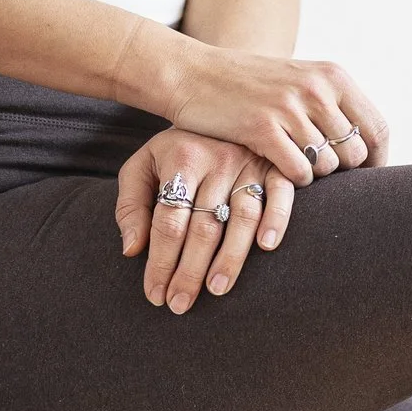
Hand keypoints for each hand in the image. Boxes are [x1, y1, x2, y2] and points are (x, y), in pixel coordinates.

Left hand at [115, 130, 296, 311]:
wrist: (213, 106)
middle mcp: (217, 159)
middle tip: (180, 304)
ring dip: (230, 258)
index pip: (169, 220)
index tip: (155, 294)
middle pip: (203, 226)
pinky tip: (266, 247)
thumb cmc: (174, 149)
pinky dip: (277, 219)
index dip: (160, 261)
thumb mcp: (142, 166)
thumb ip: (131, 206)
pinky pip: (280, 194)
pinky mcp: (275, 165)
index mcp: (181, 158)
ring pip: (241, 217)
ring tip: (216, 290)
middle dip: (189, 271)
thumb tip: (131, 251)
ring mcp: (249, 162)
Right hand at [153, 47, 388, 186]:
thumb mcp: (298, 82)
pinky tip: (277, 169)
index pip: (377, 129)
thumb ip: (331, 105)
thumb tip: (365, 148)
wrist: (193, 74)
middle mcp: (317, 89)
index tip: (366, 179)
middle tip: (319, 175)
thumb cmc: (247, 86)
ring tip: (292, 166)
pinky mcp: (263, 128)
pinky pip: (299, 172)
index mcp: (332, 77)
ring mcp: (290, 108)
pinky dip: (292, 180)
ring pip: (327, 166)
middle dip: (341, 172)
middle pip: (355, 153)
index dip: (377, 161)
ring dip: (313, 176)